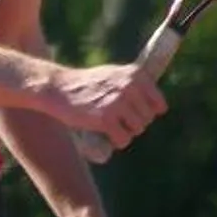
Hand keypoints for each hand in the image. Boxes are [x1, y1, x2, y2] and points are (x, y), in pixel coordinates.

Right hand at [46, 63, 166, 152]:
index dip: (147, 113)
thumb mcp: (114, 75)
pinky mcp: (105, 119)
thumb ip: (134, 84)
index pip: (159, 105)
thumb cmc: (86, 84)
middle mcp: (130, 87)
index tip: (135, 115)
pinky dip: (118, 142)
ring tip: (111, 127)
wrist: (58, 88)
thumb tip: (156, 104)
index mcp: (136, 74)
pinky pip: (123, 139)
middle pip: (147, 119)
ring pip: (137, 129)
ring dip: (126, 133)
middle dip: (134, 124)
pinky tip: (108, 136)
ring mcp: (117, 103)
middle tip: (118, 121)